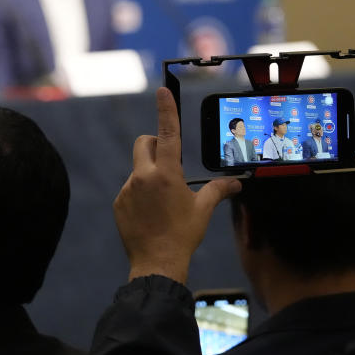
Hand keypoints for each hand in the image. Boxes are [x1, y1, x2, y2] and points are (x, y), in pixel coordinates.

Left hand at [114, 87, 241, 283]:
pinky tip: (150, 214)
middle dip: (155, 145)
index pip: (168, 133)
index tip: (162, 91)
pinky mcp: (119, 203)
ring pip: (138, 169)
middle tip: (168, 162)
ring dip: (149, 175)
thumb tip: (236, 183)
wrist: (157, 263)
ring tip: (162, 202)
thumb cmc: (182, 236)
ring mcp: (127, 190)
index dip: (166, 110)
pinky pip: (129, 189)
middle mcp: (143, 177)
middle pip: (144, 143)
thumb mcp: (202, 210)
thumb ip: (218, 190)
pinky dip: (140, 194)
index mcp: (167, 174)